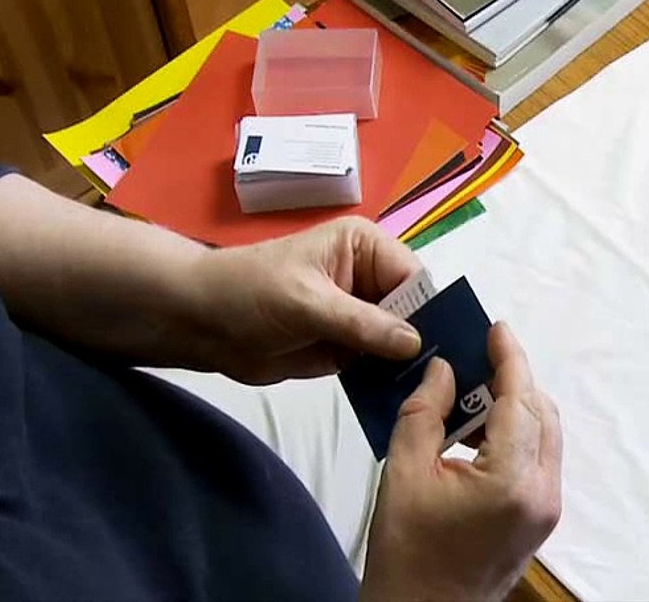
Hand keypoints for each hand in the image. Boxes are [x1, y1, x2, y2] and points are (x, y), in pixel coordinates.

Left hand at [183, 218, 423, 384]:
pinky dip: (389, 379)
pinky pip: (379, 363)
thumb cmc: (250, 293)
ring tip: (432, 397)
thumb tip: (415, 343)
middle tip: (448, 381)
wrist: (200, 323)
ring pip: (401, 341)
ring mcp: (360, 315)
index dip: (431, 311)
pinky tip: (404, 401)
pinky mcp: (347, 347)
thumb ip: (362, 323)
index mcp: (365, 247)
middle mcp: (370, 277)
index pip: (414, 278)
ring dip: (410, 365)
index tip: (446, 348)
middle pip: (415, 311)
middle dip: (426, 342)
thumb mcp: (308, 303)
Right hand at [361, 323, 561, 601]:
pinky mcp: (540, 519)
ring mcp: (546, 508)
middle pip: (541, 413)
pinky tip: (478, 429)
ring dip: (515, 406)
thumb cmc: (406, 554)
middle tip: (477, 355)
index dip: (510, 359)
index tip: (496, 328)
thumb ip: (425, 413)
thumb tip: (444, 370)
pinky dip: (516, 434)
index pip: (520, 400)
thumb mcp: (403, 474)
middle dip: (513, 380)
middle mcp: (542, 492)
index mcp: (511, 481)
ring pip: (544, 435)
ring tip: (471, 391)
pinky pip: (538, 459)